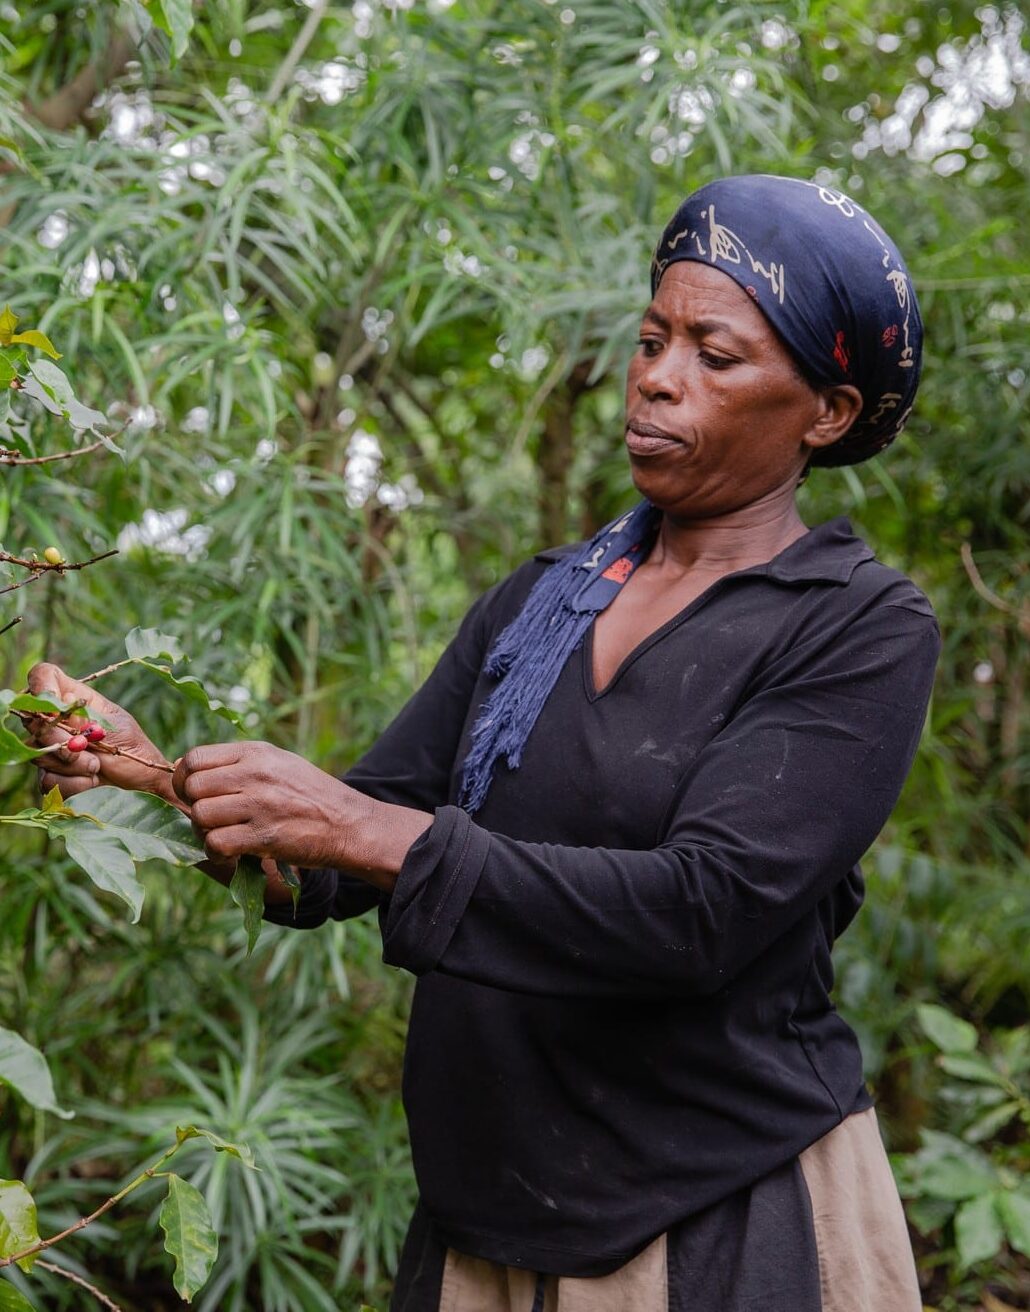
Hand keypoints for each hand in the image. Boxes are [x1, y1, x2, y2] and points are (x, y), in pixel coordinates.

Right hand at [26, 662, 174, 800]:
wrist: (141, 780)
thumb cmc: (131, 746)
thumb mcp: (113, 727)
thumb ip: (84, 718)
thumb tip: (62, 701)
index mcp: (74, 699)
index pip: (43, 676)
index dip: (41, 687)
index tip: (53, 710)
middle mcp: (56, 721)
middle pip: (33, 721)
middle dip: (60, 740)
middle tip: (86, 748)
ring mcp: (50, 748)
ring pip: (38, 754)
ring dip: (72, 765)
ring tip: (97, 766)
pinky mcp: (50, 775)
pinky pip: (46, 780)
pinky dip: (72, 783)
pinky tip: (91, 781)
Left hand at [173, 741, 432, 888]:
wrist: (349, 823)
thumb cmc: (310, 795)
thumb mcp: (279, 763)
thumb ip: (239, 763)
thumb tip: (187, 768)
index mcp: (256, 753)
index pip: (195, 758)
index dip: (185, 778)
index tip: (193, 793)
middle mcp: (255, 774)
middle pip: (193, 787)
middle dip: (192, 805)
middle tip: (208, 818)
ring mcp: (260, 805)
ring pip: (200, 815)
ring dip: (204, 831)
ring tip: (222, 835)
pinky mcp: (264, 836)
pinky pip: (216, 842)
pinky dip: (216, 852)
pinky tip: (231, 852)